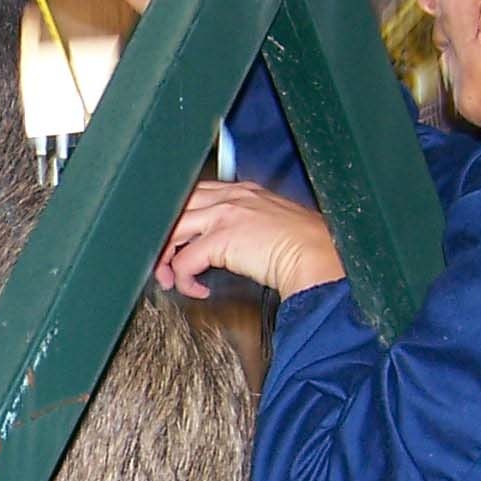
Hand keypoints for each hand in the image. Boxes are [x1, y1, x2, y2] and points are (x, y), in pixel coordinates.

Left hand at [157, 182, 341, 299]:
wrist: (318, 255)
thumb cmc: (304, 245)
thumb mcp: (272, 221)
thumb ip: (247, 222)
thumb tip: (228, 244)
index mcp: (242, 190)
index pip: (194, 194)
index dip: (179, 219)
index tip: (176, 241)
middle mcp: (229, 197)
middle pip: (175, 209)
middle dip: (163, 238)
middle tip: (163, 262)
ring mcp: (224, 215)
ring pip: (172, 231)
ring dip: (165, 261)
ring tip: (173, 280)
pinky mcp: (221, 240)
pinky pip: (185, 261)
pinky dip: (184, 281)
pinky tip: (197, 290)